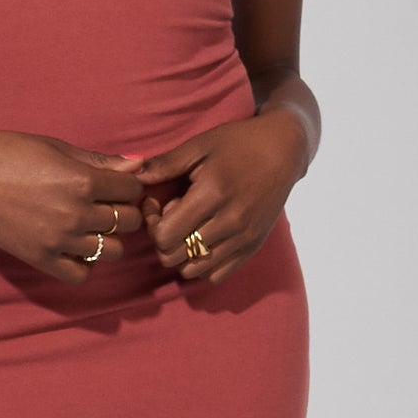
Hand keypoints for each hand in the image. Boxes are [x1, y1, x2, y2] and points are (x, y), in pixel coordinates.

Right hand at [0, 130, 147, 283]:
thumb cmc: (9, 153)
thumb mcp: (58, 148)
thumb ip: (100, 161)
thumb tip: (137, 165)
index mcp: (83, 182)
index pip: (133, 191)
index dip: (128, 187)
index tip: (115, 185)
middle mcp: (76, 214)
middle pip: (128, 222)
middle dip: (122, 212)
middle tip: (104, 205)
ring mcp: (59, 240)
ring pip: (113, 251)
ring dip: (108, 239)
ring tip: (89, 227)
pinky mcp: (40, 259)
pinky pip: (81, 274)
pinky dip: (85, 263)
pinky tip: (75, 247)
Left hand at [135, 108, 309, 283]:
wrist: (284, 149)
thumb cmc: (237, 143)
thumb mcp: (199, 146)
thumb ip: (166, 164)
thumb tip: (133, 178)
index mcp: (212, 194)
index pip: (165, 235)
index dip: (152, 223)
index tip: (156, 206)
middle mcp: (230, 221)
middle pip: (174, 256)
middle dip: (163, 240)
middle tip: (171, 218)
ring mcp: (243, 238)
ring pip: (193, 270)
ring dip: (181, 255)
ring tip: (187, 230)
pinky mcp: (252, 247)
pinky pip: (216, 275)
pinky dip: (202, 265)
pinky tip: (202, 242)